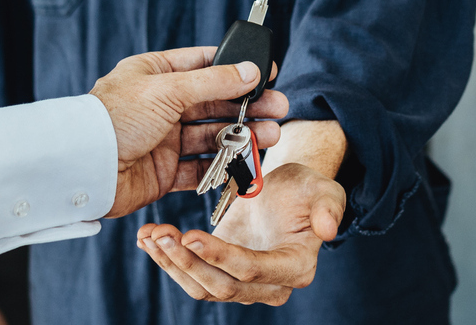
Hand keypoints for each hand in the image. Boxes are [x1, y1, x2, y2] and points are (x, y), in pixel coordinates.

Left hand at [89, 46, 285, 217]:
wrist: (84, 168)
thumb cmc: (114, 119)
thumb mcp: (168, 89)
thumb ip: (213, 82)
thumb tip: (250, 70)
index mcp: (155, 75)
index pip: (203, 65)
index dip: (236, 68)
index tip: (267, 72)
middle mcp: (160, 105)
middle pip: (214, 103)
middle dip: (248, 106)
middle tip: (279, 108)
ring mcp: (163, 140)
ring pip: (212, 136)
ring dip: (242, 135)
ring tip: (271, 136)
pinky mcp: (164, 172)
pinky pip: (201, 168)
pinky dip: (224, 166)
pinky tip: (247, 162)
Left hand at [134, 163, 346, 304]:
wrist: (287, 190)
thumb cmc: (306, 189)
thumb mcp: (323, 189)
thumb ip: (329, 207)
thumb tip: (328, 230)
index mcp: (296, 267)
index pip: (252, 270)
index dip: (220, 257)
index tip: (191, 235)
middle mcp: (269, 285)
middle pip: (222, 286)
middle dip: (187, 263)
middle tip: (160, 234)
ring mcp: (241, 283)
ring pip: (200, 286)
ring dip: (170, 263)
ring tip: (149, 235)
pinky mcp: (219, 272)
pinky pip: (190, 274)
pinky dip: (166, 258)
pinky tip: (146, 237)